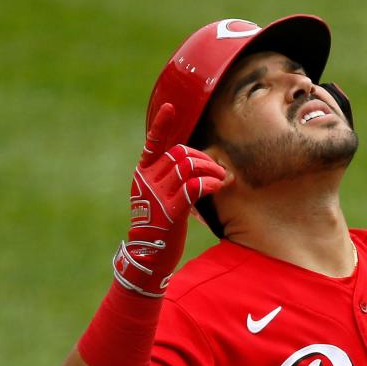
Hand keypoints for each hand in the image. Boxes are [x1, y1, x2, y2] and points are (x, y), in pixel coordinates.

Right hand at [112, 103, 226, 296]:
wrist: (148, 258)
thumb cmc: (161, 228)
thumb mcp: (162, 199)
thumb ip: (173, 181)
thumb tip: (200, 166)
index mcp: (143, 175)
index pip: (152, 143)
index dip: (162, 125)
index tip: (171, 107)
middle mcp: (146, 180)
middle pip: (181, 153)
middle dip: (205, 159)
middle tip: (219, 172)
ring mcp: (156, 195)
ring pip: (189, 166)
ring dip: (212, 170)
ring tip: (222, 181)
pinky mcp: (169, 211)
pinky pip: (194, 187)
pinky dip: (210, 183)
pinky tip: (218, 187)